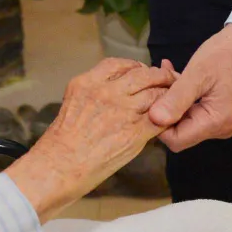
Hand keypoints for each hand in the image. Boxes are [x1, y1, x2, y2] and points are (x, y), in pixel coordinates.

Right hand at [7, 57, 174, 222]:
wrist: (59, 167)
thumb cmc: (60, 143)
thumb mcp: (71, 104)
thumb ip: (93, 94)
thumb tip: (113, 93)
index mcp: (88, 82)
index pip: (119, 64)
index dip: (135, 66)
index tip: (141, 71)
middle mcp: (106, 91)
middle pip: (142, 74)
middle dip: (157, 76)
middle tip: (165, 81)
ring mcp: (122, 111)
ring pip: (155, 94)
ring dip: (166, 96)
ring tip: (172, 100)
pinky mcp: (134, 133)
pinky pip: (159, 120)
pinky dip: (167, 118)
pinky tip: (169, 120)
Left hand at [148, 24, 231, 151]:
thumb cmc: (225, 55)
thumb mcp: (196, 75)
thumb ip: (175, 99)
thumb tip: (153, 119)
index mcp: (216, 122)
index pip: (177, 140)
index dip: (159, 124)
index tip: (151, 99)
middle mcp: (221, 128)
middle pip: (181, 130)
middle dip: (165, 108)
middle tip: (158, 83)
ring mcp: (221, 120)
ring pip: (185, 118)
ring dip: (173, 98)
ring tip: (166, 74)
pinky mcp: (220, 110)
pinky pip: (194, 109)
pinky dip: (183, 95)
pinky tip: (174, 75)